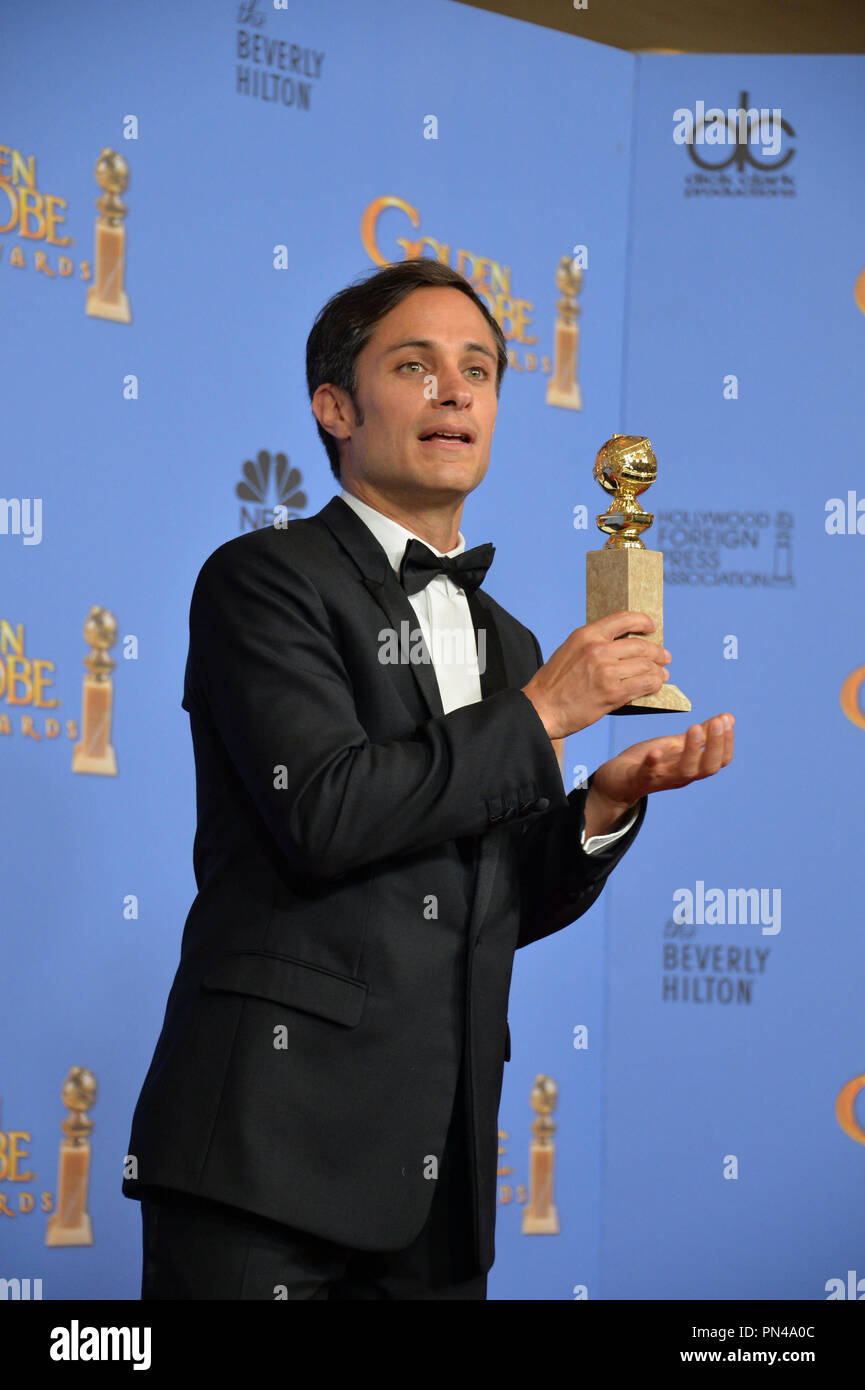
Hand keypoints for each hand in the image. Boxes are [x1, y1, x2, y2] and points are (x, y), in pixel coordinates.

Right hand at [522, 611, 670, 738]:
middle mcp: (598, 650)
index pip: (624, 619)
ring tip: (661, 674)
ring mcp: (607, 672)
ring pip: (646, 665)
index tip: (651, 627)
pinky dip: (654, 684)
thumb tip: (624, 644)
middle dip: (657, 651)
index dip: (643, 621)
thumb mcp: (570, 651)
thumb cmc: (554, 684)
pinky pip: (644, 684)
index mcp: (586, 635)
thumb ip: (594, 644)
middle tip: (664, 656)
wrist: (541, 709)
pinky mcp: (613, 693)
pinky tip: (655, 685)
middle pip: (641, 645)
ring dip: (658, 670)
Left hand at [586, 714, 734, 829]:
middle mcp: (681, 776)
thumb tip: (727, 718)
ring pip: (684, 771)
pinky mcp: (639, 778)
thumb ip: (700, 735)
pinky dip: (654, 763)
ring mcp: (661, 778)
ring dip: (692, 750)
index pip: (719, 761)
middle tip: (717, 723)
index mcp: (692, 767)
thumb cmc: (650, 761)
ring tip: (695, 728)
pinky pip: (648, 774)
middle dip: (716, 745)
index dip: (726, 742)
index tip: (726, 720)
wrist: (617, 781)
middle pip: (707, 768)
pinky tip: (657, 750)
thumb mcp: (677, 745)